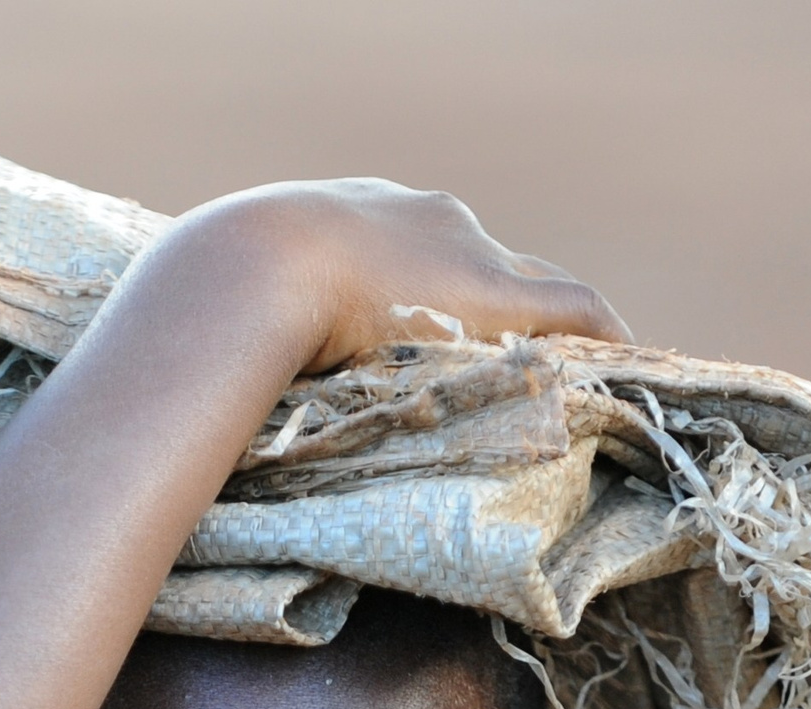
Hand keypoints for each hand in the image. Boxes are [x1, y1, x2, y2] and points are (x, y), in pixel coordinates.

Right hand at [179, 178, 629, 372]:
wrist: (245, 272)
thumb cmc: (214, 300)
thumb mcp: (223, 306)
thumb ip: (235, 337)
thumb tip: (184, 388)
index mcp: (357, 218)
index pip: (420, 254)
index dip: (435, 301)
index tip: (437, 343)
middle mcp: (425, 219)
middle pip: (487, 263)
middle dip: (503, 313)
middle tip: (513, 368)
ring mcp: (468, 254)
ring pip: (536, 290)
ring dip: (554, 337)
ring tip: (572, 384)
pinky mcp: (505, 293)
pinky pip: (578, 310)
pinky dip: (604, 341)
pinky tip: (626, 375)